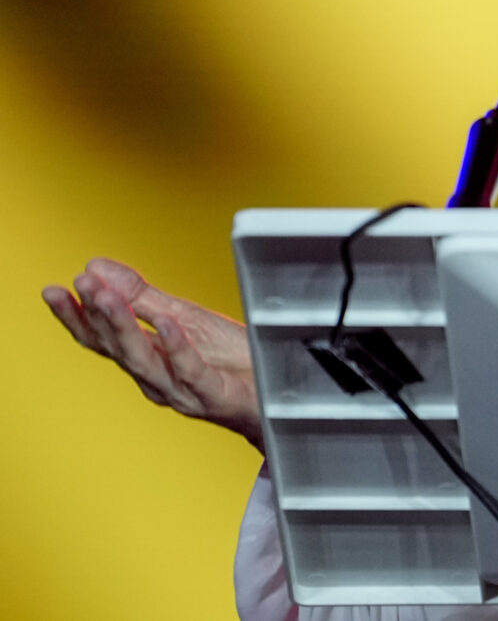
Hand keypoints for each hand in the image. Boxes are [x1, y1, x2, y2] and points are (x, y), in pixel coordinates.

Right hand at [41, 258, 265, 451]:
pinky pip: (191, 371)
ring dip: (124, 326)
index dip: (74, 316)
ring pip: (145, 359)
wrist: (276, 389)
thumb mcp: (184, 318)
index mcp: (145, 358)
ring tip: (108, 297)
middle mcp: (155, 378)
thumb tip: (96, 268)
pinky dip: (177, 346)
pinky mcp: (213, 396)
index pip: (100, 338)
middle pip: (117, 346)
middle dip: (96, 313)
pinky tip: (167, 322)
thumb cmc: (229, 358)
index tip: (53, 290)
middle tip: (80, 283)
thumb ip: (141, 297)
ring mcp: (181, 390)